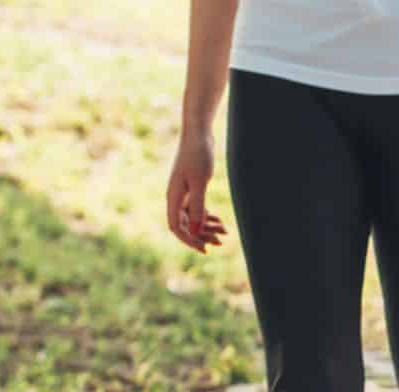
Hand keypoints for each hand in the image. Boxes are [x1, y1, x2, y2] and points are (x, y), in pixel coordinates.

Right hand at [165, 129, 225, 252]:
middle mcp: (175, 197)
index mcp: (173, 197)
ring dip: (207, 227)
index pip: (176, 227)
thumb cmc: (197, 156)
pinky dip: (208, 217)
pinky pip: (197, 210)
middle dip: (202, 235)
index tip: (204, 249)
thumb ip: (197, 208)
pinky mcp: (191, 189)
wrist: (198, 135)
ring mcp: (183, 193)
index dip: (188, 240)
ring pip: (192, 218)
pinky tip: (220, 222)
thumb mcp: (199, 184)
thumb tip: (194, 232)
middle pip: (185, 225)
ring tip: (224, 232)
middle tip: (220, 242)